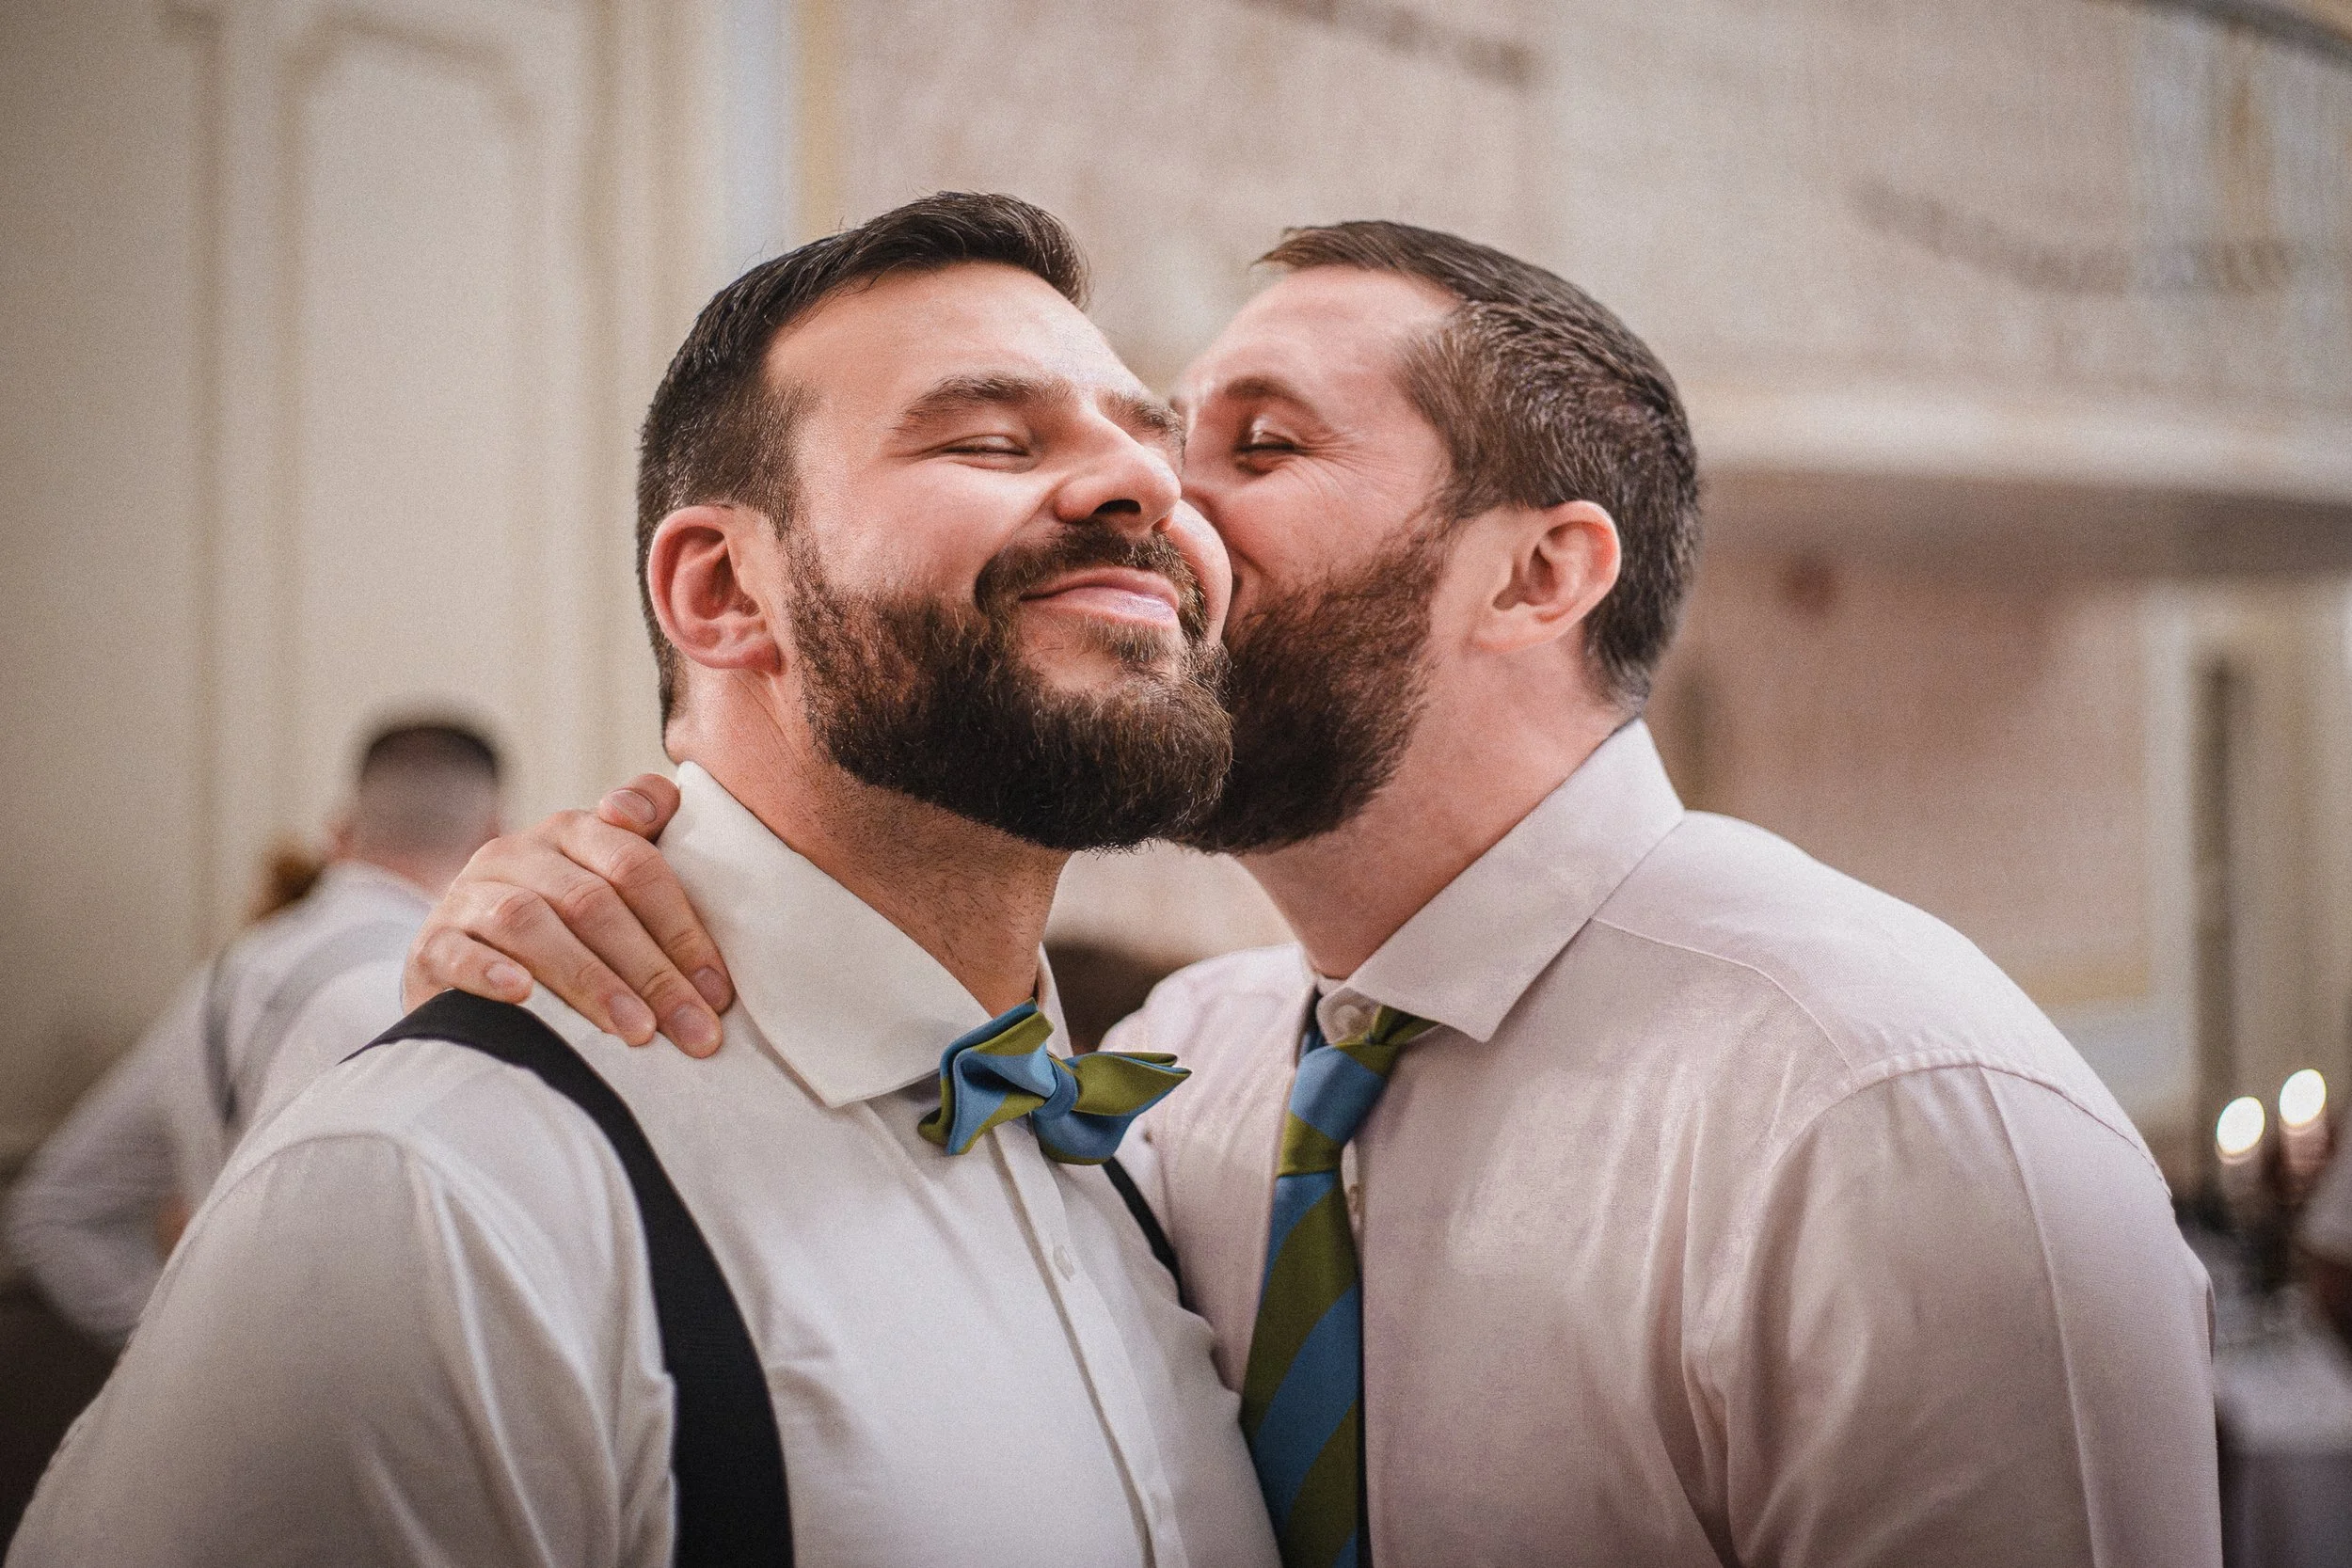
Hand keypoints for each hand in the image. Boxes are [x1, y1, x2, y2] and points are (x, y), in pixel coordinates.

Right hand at [402, 775, 724, 1053]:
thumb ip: (650, 846)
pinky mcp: (431, 942)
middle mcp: (519, 853)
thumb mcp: (611, 883)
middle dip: (652, 971)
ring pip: (529, 923)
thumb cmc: (566, 928)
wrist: (464, 962)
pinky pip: (456, 950)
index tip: (717, 990)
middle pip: (592, 902)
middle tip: (693, 1030)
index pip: (636, 865)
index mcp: (575, 831)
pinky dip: (489, 971)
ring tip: (635, 1031)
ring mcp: (470, 895)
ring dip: (589, 980)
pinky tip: (524, 996)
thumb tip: (668, 802)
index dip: (682, 928)